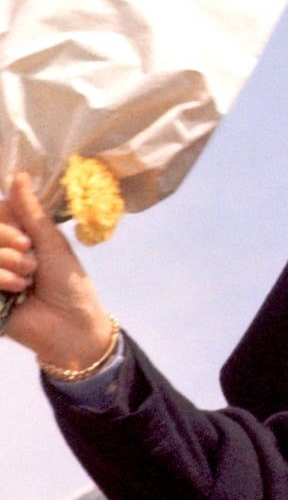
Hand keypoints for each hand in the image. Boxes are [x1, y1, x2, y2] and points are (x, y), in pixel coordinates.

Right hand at [0, 174, 114, 371]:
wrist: (69, 324)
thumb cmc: (67, 281)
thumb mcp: (50, 242)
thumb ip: (29, 211)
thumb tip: (18, 175)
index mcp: (14, 235)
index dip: (4, 224)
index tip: (27, 238)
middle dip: (7, 242)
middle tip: (30, 257)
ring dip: (7, 263)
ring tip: (28, 280)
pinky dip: (0, 278)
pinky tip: (18, 292)